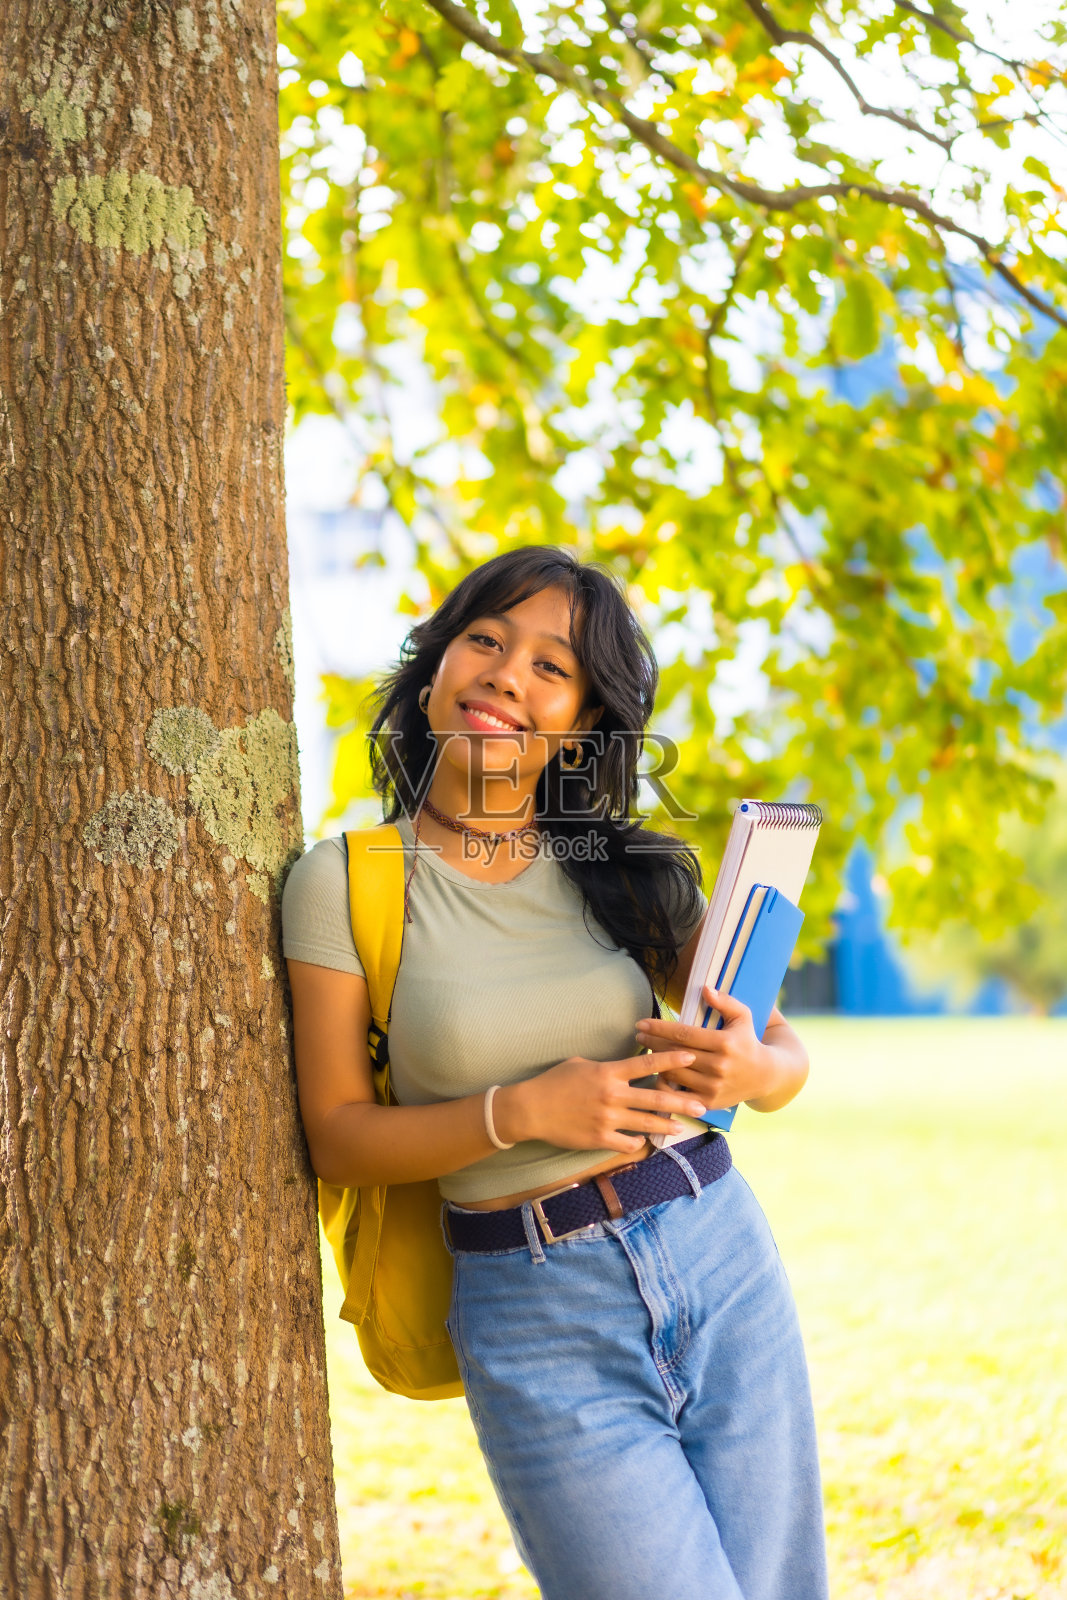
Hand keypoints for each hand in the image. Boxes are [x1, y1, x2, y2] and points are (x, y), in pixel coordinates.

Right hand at [494, 1051, 709, 1155]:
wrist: (531, 1109)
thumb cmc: (554, 1082)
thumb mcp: (580, 1064)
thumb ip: (605, 1065)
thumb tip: (621, 1064)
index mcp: (609, 1072)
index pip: (647, 1063)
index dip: (671, 1059)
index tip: (691, 1056)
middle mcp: (612, 1095)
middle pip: (654, 1098)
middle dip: (680, 1101)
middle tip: (701, 1104)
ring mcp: (607, 1119)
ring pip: (646, 1123)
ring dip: (666, 1126)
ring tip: (680, 1128)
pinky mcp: (599, 1139)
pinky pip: (627, 1143)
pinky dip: (636, 1142)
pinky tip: (642, 1141)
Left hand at [634, 985, 783, 1110]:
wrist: (765, 1076)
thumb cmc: (747, 1040)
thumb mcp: (743, 1016)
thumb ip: (724, 1001)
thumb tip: (705, 989)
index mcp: (725, 1043)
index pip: (684, 1034)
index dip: (659, 1028)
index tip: (641, 1023)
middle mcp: (719, 1066)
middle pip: (675, 1053)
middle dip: (653, 1043)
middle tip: (638, 1035)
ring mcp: (713, 1087)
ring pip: (674, 1074)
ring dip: (657, 1062)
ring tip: (648, 1051)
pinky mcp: (709, 1103)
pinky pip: (678, 1095)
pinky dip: (664, 1085)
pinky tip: (657, 1074)